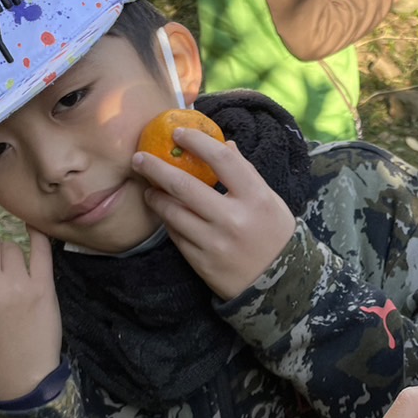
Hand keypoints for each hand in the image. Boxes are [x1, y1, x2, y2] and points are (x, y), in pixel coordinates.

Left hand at [135, 128, 297, 299]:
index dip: (196, 141)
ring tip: (150, 189)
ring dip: (155, 196)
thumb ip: (246, 173)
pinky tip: (166, 213)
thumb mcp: (269, 200)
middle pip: (184, 185)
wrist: (279, 285)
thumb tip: (223, 143)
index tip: (178, 133)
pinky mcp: (202, 262)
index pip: (222, 160)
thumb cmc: (274, 234)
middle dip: (156, 168)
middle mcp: (234, 219)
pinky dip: (168, 221)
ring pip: (173, 212)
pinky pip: (176, 235)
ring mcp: (215, 243)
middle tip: (139, 158)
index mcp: (256, 198)